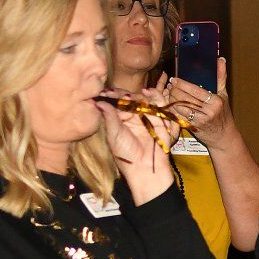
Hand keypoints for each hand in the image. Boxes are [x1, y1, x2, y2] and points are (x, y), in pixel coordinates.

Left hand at [96, 90, 179, 204]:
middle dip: (123, 94)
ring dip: (137, 95)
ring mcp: (146, 116)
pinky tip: (147, 92)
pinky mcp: (159, 118)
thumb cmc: (125, 154)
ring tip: (131, 96)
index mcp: (119, 119)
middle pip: (129, 98)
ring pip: (143, 98)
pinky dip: (154, 95)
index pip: (115, 102)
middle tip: (117, 93)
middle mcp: (132, 116)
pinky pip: (158, 103)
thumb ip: (109, 117)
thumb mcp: (114, 134)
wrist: (145, 167)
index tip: (104, 92)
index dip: (111, 96)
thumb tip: (98, 101)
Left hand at [164, 62, 238, 148]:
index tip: (174, 79)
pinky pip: (179, 116)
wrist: (224, 136)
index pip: (195, 90)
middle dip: (174, 90)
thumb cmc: (224, 114)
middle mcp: (208, 111)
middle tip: (169, 85)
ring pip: (180, 106)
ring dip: (171, 99)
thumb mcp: (224, 95)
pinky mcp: (193, 127)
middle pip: (185, 97)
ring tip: (167, 92)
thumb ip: (221, 77)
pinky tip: (169, 104)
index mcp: (215, 101)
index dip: (182, 84)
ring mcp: (200, 120)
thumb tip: (220, 59)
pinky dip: (172, 109)